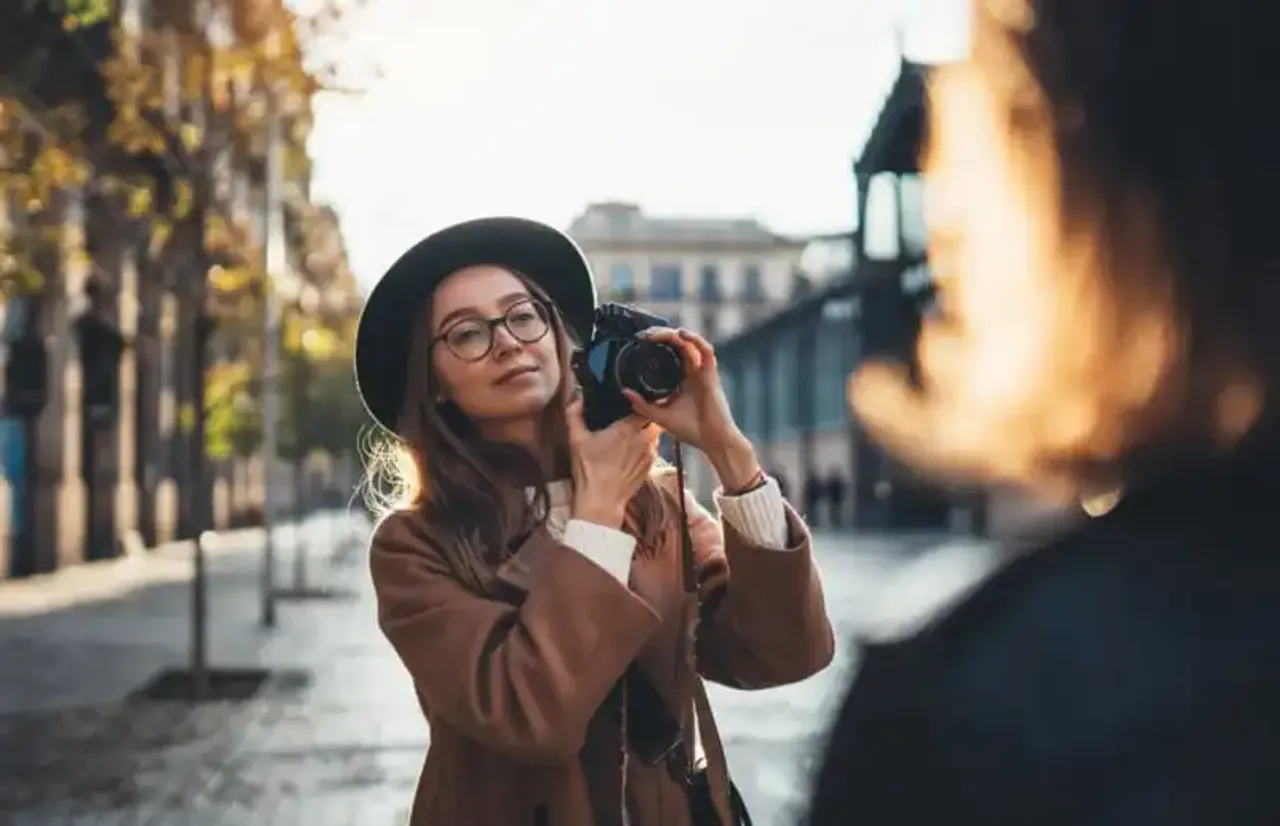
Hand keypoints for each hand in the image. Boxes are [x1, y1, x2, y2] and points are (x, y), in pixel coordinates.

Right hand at [566, 394, 658, 528]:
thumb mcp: (576, 439)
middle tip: (632, 419)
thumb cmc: (588, 469)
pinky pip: (653, 451)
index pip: (643, 407)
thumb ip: (575, 414)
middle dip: (645, 418)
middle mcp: (643, 439)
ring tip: (633, 436)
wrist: (601, 500)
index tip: (631, 404)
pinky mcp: (650, 467)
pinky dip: (646, 448)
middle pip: (652, 421)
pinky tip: (632, 453)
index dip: (639, 404)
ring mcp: (649, 454)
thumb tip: (578, 398)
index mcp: (626, 428)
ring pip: (654, 436)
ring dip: (647, 434)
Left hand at [621, 327, 751, 462]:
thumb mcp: (660, 416)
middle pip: (678, 344)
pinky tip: (681, 334)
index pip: (670, 353)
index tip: (640, 340)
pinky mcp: (711, 374)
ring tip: (657, 333)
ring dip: (673, 334)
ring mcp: (702, 371)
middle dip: (661, 335)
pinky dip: (695, 339)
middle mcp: (692, 372)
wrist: (712, 441)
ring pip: (689, 343)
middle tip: (645, 334)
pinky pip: (706, 350)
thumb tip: (625, 392)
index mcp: (681, 379)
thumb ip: (643, 405)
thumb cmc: (691, 430)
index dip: (656, 343)